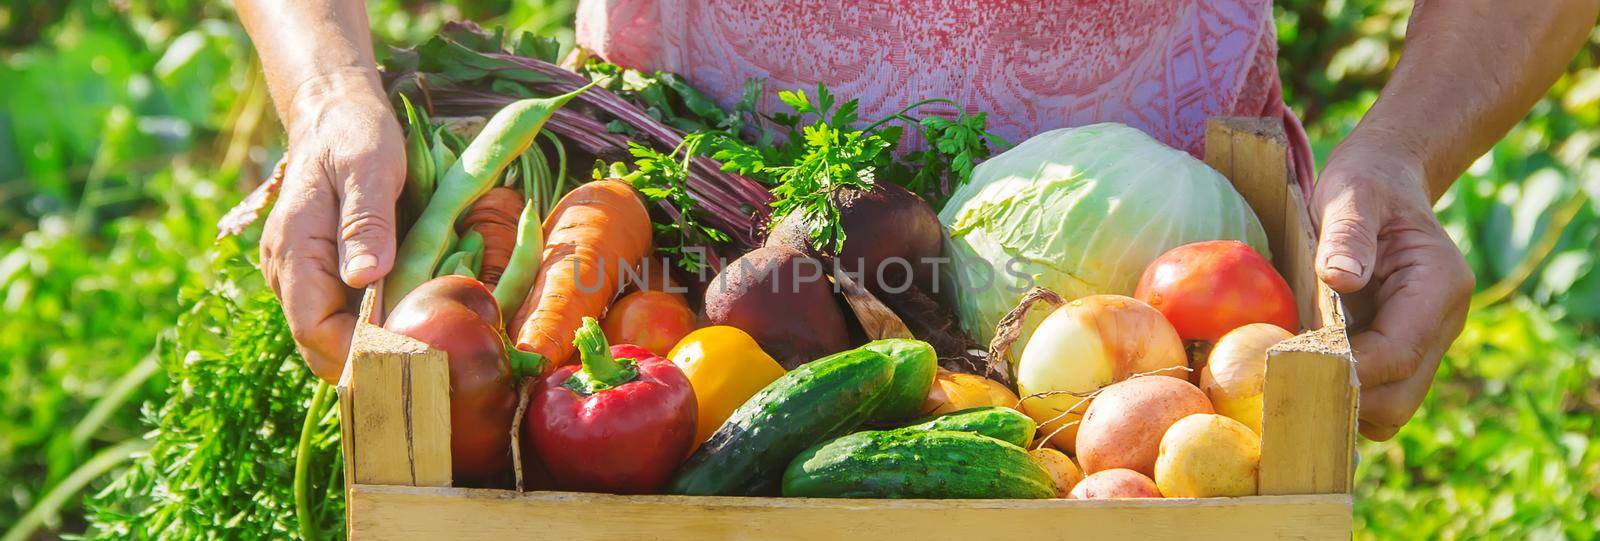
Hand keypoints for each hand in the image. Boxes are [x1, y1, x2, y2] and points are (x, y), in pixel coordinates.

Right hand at [259, 69, 403, 382]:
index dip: (357, 353)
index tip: (407, 358)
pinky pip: (339, 316)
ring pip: (328, 336)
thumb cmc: (356, 137)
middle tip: (424, 366)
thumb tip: (365, 280)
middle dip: (365, 363)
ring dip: (370, 350)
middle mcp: (287, 270)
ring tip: (423, 351)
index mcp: (295, 249)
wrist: (336, 114)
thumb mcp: (370, 169)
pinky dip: (371, 329)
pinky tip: (409, 325)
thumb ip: (366, 223)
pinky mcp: (319, 274)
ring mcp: (299, 275)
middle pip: (318, 345)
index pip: (313, 328)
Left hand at [1312, 142, 1474, 440]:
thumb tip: (1340, 279)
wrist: (1385, 182)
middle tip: (1283, 382)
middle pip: (1399, 398)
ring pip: (1390, 406)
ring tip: (1294, 376)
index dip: (1347, 372)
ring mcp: (1424, 341)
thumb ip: (1348, 234)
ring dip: (1342, 402)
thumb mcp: (1352, 194)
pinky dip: (1343, 393)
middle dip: (1343, 398)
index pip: (1397, 355)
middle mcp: (1441, 323)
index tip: (1292, 370)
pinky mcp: (1401, 349)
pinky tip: (1305, 369)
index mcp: (1439, 286)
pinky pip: (1376, 391)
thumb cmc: (1366, 185)